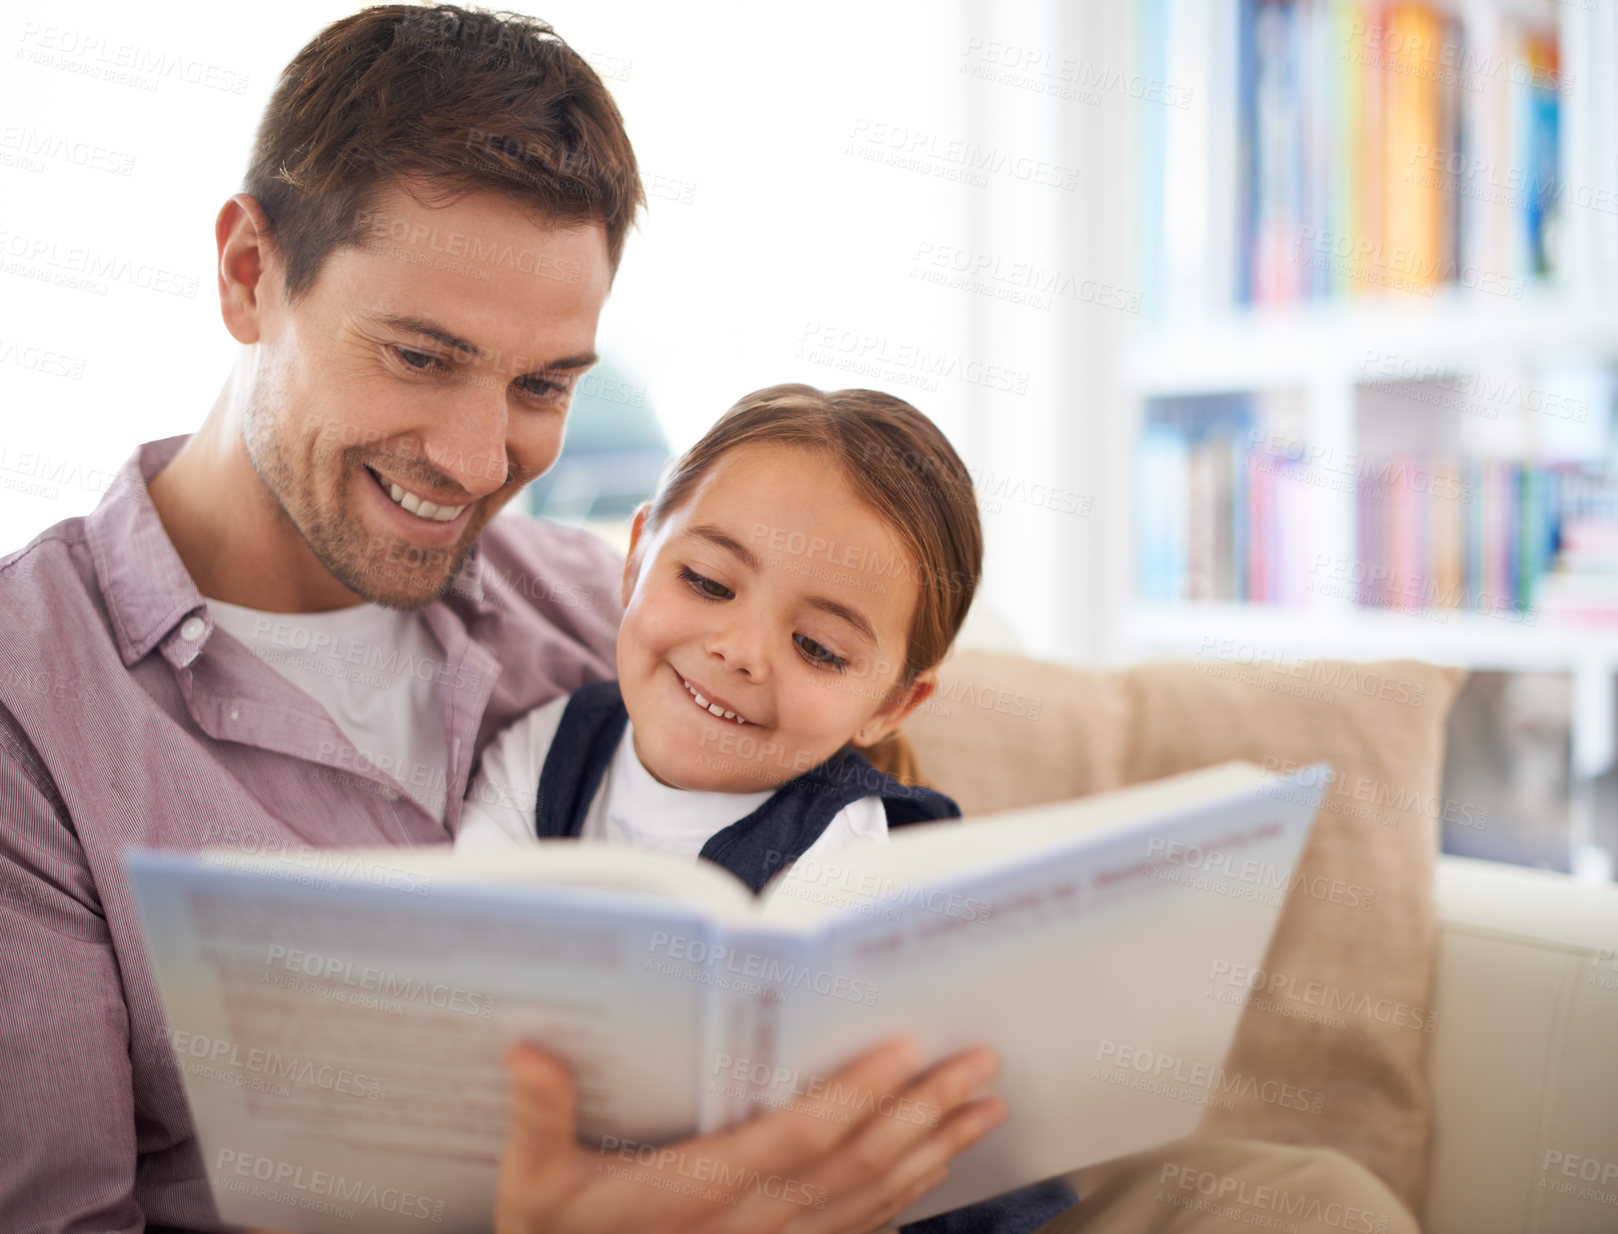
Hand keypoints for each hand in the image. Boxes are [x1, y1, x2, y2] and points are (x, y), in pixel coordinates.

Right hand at [495, 1036, 1006, 1233]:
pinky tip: (937, 1168)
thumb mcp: (533, 1190)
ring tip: (983, 1107)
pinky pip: (861, 1231)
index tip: (903, 1051)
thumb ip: (541, 1119)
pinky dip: (908, 1196)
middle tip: (979, 1065)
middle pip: (857, 1162)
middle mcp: (752, 1224)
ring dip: (934, 1148)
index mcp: (700, 1193)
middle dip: (924, 1109)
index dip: (855, 1095)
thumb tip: (529, 1053)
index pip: (797, 1138)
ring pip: (873, 1198)